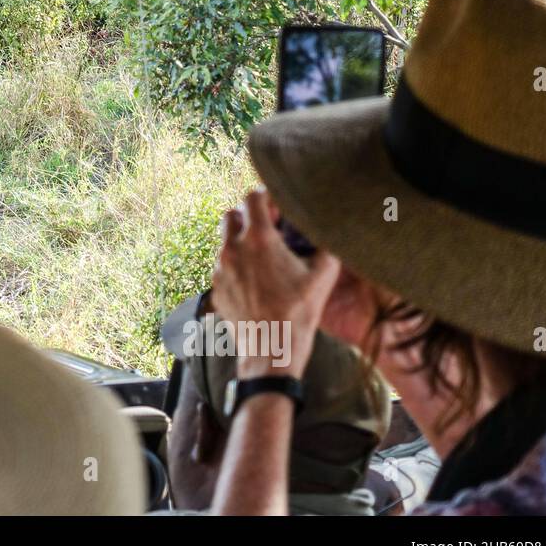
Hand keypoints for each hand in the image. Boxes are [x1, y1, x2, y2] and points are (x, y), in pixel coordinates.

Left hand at [210, 188, 341, 379]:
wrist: (271, 349)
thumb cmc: (297, 313)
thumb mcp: (322, 277)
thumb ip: (326, 247)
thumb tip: (329, 234)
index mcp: (258, 239)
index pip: (252, 197)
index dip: (266, 196)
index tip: (277, 206)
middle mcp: (232, 250)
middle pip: (231, 215)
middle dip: (248, 216)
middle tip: (268, 228)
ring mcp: (220, 270)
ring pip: (225, 242)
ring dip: (241, 242)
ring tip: (264, 257)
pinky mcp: (216, 288)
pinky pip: (223, 267)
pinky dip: (236, 266)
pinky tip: (255, 280)